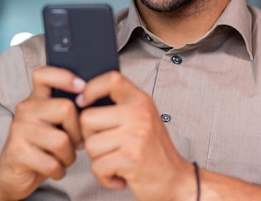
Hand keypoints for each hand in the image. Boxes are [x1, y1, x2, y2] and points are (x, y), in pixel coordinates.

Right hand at [0, 66, 85, 199]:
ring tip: (62, 159)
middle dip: (77, 132)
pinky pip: (52, 163)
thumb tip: (94, 107)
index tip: (82, 87)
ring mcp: (19, 130)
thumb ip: (66, 113)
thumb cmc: (40, 149)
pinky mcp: (17, 152)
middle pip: (66, 109)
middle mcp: (25, 110)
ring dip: (69, 157)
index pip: (43, 74)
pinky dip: (59, 171)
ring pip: (62, 141)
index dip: (64, 76)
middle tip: (74, 144)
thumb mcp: (51, 126)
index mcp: (34, 100)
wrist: (11, 176)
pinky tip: (53, 170)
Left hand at [77, 71, 196, 200]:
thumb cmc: (156, 152)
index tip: (83, 101)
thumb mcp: (143, 119)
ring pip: (90, 144)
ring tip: (115, 160)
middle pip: (87, 118)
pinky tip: (118, 174)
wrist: (176, 180)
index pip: (112, 80)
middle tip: (106, 145)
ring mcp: (135, 135)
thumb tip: (84, 102)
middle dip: (90, 136)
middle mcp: (139, 115)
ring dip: (98, 159)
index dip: (91, 88)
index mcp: (141, 102)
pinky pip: (97, 166)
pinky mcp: (130, 158)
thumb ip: (120, 107)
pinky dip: (104, 177)